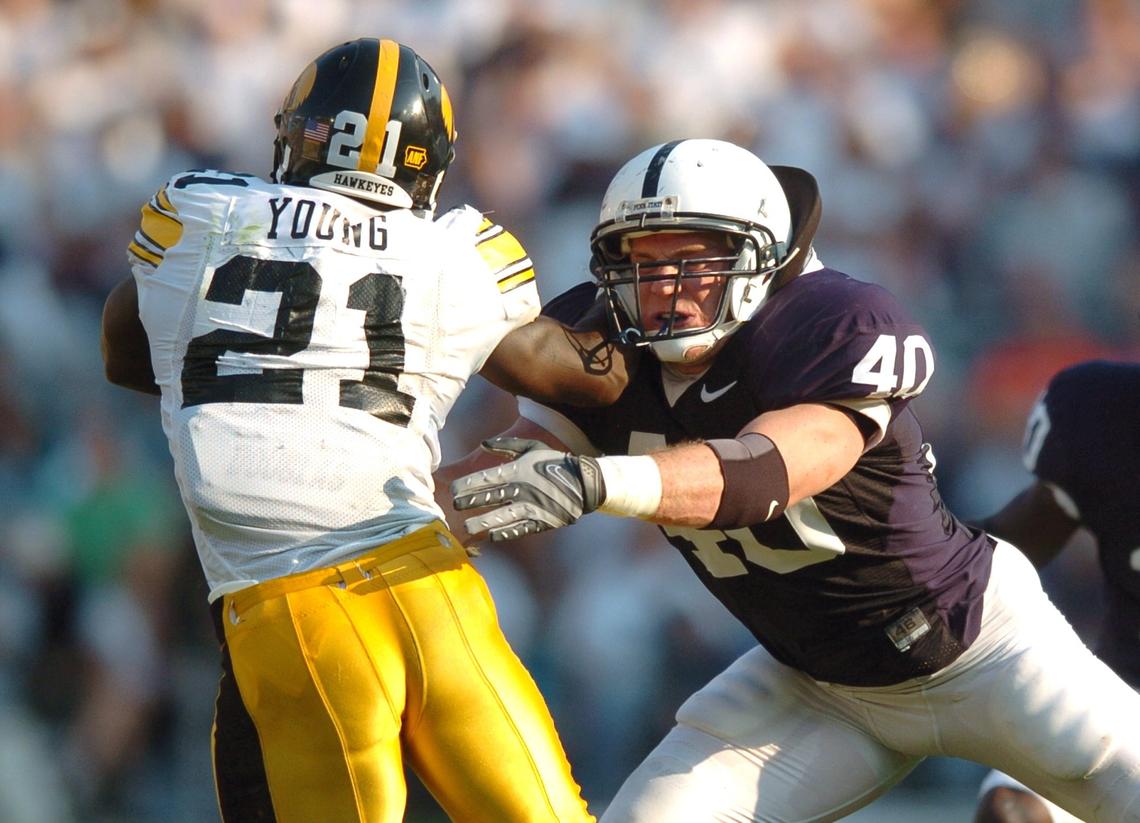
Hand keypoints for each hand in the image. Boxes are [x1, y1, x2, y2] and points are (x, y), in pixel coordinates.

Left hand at [450, 437, 605, 541]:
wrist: (584, 482)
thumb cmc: (554, 462)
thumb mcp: (532, 447)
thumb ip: (507, 446)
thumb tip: (483, 443)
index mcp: (518, 470)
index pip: (486, 479)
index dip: (467, 485)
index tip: (454, 491)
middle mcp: (523, 489)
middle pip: (490, 498)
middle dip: (470, 503)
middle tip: (456, 507)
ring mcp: (532, 507)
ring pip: (502, 517)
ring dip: (483, 522)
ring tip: (468, 527)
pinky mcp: (542, 521)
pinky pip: (519, 529)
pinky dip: (505, 533)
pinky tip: (492, 536)